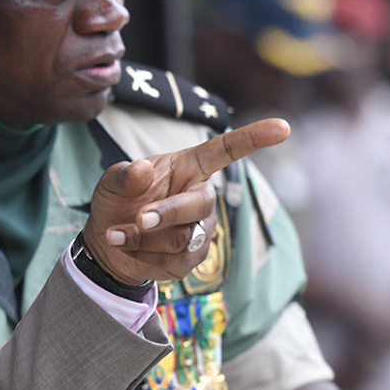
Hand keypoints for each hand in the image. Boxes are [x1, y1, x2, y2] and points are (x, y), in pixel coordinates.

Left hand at [83, 118, 289, 284]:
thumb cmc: (117, 202)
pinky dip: (141, 255)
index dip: (253, 138)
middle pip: (200, 205)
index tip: (282, 127)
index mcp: (189, 167)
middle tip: (140, 218)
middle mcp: (200, 197)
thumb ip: (123, 174)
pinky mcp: (192, 259)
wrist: (107, 242)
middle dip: (168, 213)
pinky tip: (124, 246)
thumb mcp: (110, 182)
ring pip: (182, 238)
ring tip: (116, 233)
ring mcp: (200, 230)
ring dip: (143, 238)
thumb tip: (142, 169)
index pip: (225, 150)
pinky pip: (173, 262)